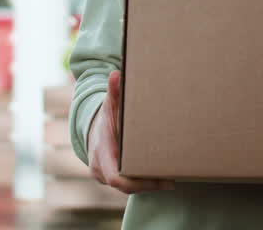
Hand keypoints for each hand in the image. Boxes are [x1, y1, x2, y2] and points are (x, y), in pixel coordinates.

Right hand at [86, 70, 175, 193]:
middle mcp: (100, 168)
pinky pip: (127, 185)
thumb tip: (115, 74)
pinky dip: (143, 183)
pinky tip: (161, 179)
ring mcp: (104, 176)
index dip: (136, 182)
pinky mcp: (110, 178)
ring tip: (170, 180)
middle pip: (126, 186)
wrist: (91, 129)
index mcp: (102, 152)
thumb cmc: (105, 117)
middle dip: (148, 185)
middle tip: (170, 181)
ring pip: (127, 188)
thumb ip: (114, 92)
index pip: (116, 178)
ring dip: (147, 185)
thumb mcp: (109, 105)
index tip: (157, 179)